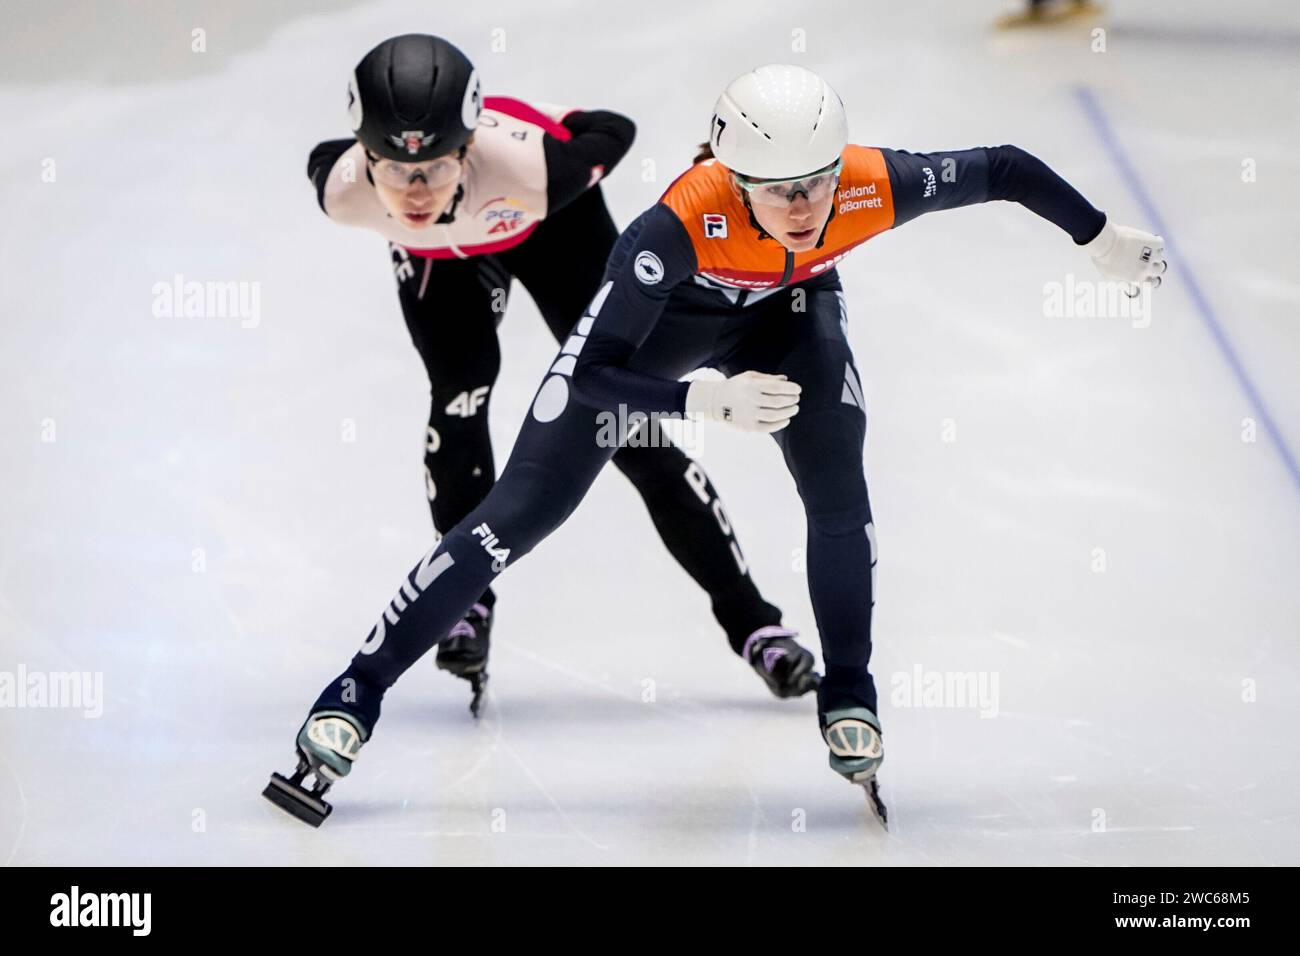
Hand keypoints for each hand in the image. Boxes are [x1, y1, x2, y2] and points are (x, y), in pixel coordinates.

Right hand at [685, 371, 800, 432]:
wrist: (714, 402)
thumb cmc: (735, 387)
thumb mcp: (749, 377)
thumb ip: (768, 378)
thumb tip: (786, 380)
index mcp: (751, 385)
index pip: (777, 386)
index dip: (791, 388)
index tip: (798, 389)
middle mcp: (750, 399)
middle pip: (778, 401)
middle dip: (792, 400)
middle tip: (797, 399)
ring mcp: (749, 414)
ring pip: (775, 415)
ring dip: (789, 412)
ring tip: (795, 409)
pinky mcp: (748, 427)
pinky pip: (768, 427)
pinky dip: (780, 424)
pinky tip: (786, 420)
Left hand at [1084, 220, 1166, 296]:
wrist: (1105, 242)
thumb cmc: (1104, 260)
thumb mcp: (1110, 278)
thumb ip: (1121, 285)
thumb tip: (1128, 290)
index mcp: (1138, 278)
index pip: (1154, 283)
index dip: (1152, 278)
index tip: (1149, 274)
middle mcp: (1147, 269)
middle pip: (1160, 269)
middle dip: (1154, 265)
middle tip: (1147, 260)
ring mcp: (1152, 255)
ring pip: (1160, 257)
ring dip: (1154, 254)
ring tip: (1142, 249)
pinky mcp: (1154, 243)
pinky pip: (1160, 244)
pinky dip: (1155, 243)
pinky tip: (1145, 241)